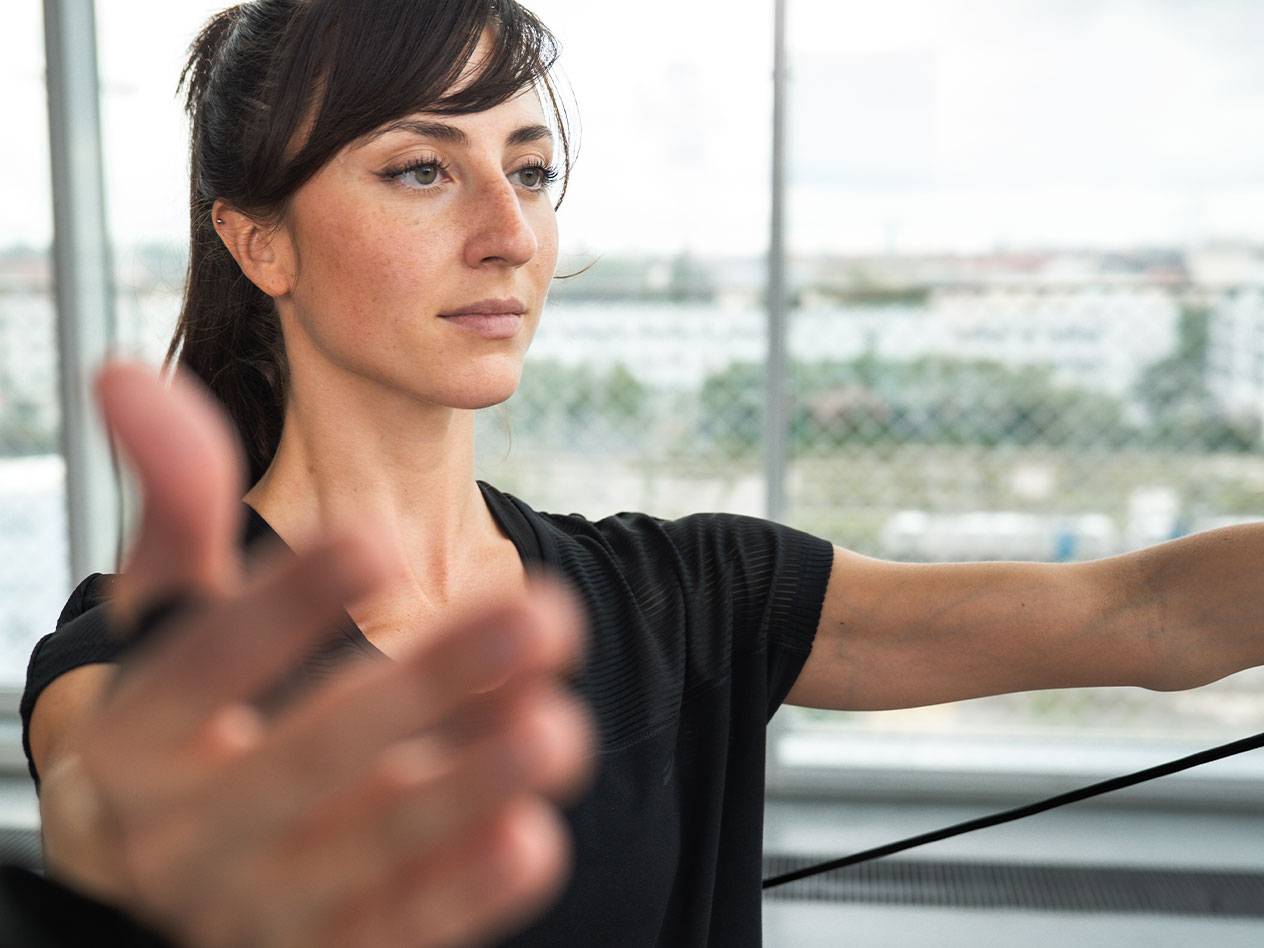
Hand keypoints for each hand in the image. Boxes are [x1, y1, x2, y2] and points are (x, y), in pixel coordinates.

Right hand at [36, 363, 593, 947]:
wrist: (154, 868)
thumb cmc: (180, 712)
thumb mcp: (170, 612)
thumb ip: (176, 505)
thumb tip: (128, 372)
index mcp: (141, 732)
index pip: (206, 663)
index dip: (283, 604)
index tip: (370, 535)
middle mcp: (190, 826)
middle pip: (308, 757)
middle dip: (428, 688)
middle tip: (540, 615)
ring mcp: (258, 902)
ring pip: (365, 852)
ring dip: (465, 792)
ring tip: (560, 729)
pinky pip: (393, 931)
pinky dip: (461, 895)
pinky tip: (533, 838)